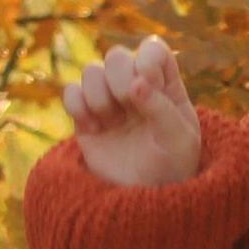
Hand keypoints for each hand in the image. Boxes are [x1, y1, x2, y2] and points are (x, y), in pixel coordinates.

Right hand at [61, 35, 202, 188]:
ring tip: (111, 123)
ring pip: (91, 70)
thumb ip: (162, 110)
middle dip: (118, 79)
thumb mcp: (179, 141)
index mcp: (165, 86)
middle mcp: (135, 87)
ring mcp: (109, 101)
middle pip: (117, 55)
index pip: (152, 49)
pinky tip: (93, 129)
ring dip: (99, 95)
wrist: (143, 199)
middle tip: (127, 107)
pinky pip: (70, 92)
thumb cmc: (172, 169)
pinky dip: (77, 106)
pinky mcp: (85, 118)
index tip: (147, 85)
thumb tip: (136, 84)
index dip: (145, 60)